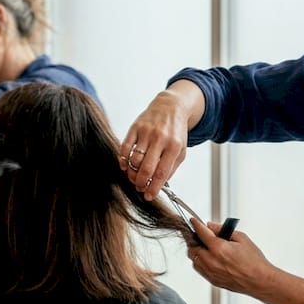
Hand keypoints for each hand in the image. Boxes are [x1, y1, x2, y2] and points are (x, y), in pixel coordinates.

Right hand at [119, 84, 197, 200]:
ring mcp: (146, 133)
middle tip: (139, 187)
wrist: (170, 107)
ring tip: (134, 177)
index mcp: (174, 146)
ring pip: (134, 160)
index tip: (148, 196)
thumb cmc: (175, 132)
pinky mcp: (135, 127)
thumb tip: (158, 186)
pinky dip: (122, 160)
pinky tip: (125, 166)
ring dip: (131, 173)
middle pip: (146, 169)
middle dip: (140, 183)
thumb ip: (171, 168)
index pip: (162, 173)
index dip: (153, 188)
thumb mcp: (180, 150)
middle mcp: (160, 139)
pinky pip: (125, 148)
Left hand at [186, 217, 271, 295]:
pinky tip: (210, 259)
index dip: (196, 225)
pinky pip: (200, 269)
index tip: (194, 221)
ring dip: (197, 252)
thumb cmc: (254, 262)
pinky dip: (201, 262)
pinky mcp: (213, 280)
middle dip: (195, 240)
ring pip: (194, 260)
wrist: (260, 281)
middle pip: (192, 248)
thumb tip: (211, 226)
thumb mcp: (241, 238)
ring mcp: (211, 272)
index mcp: (219, 249)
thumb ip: (223, 230)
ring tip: (207, 249)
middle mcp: (212, 261)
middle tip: (202, 237)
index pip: (201, 233)